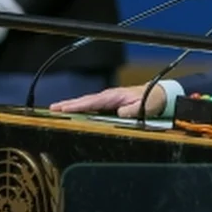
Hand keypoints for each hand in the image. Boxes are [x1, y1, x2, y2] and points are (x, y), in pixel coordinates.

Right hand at [49, 83, 165, 117]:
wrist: (160, 96)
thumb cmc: (152, 99)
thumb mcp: (144, 105)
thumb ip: (132, 110)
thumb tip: (119, 113)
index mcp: (114, 96)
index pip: (91, 102)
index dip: (77, 105)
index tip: (63, 108)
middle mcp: (109, 97)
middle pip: (85, 101)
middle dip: (68, 105)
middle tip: (51, 109)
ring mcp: (109, 101)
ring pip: (87, 104)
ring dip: (72, 107)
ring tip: (56, 111)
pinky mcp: (110, 105)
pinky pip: (92, 108)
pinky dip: (81, 109)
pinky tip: (73, 115)